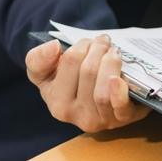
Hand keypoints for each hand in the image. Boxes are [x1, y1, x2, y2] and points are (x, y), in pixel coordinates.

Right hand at [25, 36, 149, 131]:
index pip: (69, 62)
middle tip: (105, 41)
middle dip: (99, 49)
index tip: (88, 41)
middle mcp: (75, 114)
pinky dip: (118, 93)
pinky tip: (118, 79)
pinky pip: (119, 107)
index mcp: (56, 102)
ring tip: (114, 51)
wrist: (110, 99)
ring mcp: (100, 119)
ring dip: (111, 62)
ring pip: (102, 89)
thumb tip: (53, 46)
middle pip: (89, 72)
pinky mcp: (123, 118)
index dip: (82, 46)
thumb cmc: (76, 83)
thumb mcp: (49, 72)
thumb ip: (38, 59)